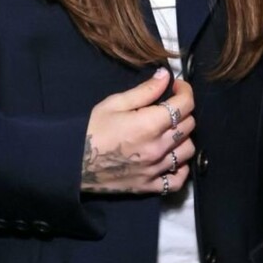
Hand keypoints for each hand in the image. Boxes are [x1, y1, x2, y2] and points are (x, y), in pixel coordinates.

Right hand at [82, 67, 195, 195]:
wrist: (73, 162)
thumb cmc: (92, 129)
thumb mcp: (114, 103)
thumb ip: (144, 90)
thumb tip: (165, 75)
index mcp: (149, 124)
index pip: (184, 105)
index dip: (185, 91)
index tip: (177, 88)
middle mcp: (158, 147)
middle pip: (189, 126)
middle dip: (183, 112)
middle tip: (170, 108)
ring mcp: (155, 169)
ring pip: (188, 151)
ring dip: (183, 138)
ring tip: (170, 133)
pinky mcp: (150, 186)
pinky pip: (178, 180)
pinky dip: (181, 169)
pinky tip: (173, 159)